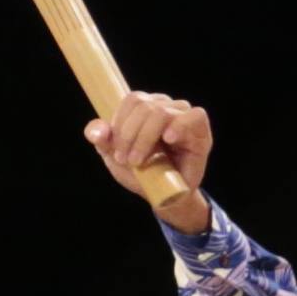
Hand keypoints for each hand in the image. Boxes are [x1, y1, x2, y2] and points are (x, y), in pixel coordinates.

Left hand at [90, 91, 214, 229]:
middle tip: (126, 160)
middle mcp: (166, 106)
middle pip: (144, 106)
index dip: (120, 122)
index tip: (114, 149)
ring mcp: (184, 117)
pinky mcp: (201, 131)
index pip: (132, 100)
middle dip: (129, 135)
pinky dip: (179, 126)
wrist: (163, 195)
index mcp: (145, 107)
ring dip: (145, 138)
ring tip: (140, 160)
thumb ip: (102, 140)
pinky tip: (169, 139)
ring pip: (162, 112)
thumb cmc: (141, 172)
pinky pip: (195, 116)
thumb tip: (96, 131)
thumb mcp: (115, 157)